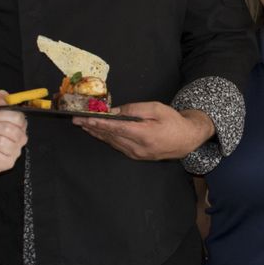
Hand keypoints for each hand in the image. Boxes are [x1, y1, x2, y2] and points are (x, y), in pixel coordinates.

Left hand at [76, 102, 212, 160]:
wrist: (187, 139)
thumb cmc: (173, 121)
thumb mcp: (156, 108)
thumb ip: (134, 109)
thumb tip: (114, 111)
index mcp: (144, 134)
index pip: (116, 128)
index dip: (99, 123)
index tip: (85, 119)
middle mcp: (138, 147)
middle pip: (110, 136)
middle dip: (92, 128)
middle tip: (77, 120)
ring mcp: (137, 154)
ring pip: (112, 142)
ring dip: (97, 134)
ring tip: (83, 125)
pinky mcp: (137, 156)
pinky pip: (117, 146)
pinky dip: (106, 138)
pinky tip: (98, 133)